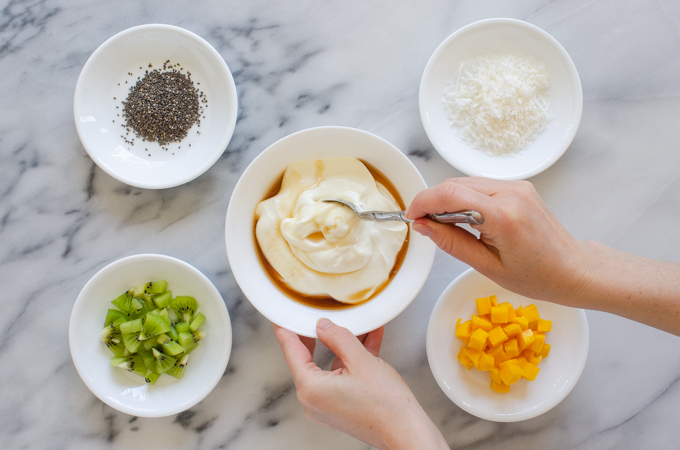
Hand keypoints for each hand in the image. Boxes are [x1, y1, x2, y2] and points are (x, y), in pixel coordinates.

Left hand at [274, 319, 447, 449]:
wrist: (407, 432)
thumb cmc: (386, 406)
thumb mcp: (361, 359)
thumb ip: (338, 337)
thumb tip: (324, 326)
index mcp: (311, 388)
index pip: (291, 351)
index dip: (288, 330)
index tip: (283, 317)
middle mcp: (313, 400)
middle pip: (308, 359)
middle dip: (318, 335)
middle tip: (316, 315)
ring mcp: (326, 405)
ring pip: (329, 365)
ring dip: (343, 345)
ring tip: (358, 325)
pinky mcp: (341, 406)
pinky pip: (340, 376)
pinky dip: (351, 359)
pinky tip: (368, 341)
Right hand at [405, 178, 587, 303]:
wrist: (574, 269)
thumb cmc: (537, 276)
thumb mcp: (487, 266)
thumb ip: (451, 242)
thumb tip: (422, 225)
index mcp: (504, 216)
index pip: (451, 194)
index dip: (424, 202)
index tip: (411, 216)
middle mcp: (511, 192)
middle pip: (455, 184)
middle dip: (433, 202)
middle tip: (424, 226)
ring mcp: (517, 187)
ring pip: (466, 182)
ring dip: (448, 200)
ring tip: (446, 227)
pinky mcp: (519, 187)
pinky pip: (480, 186)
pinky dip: (464, 199)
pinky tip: (465, 220)